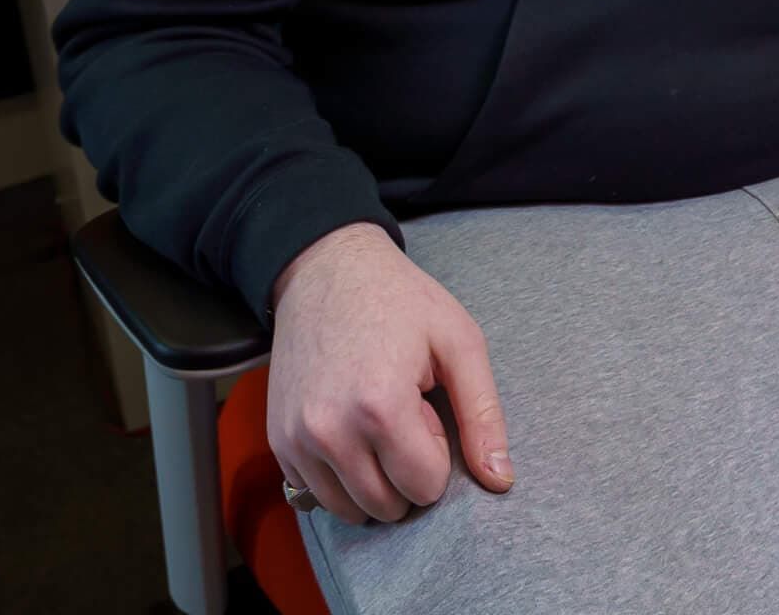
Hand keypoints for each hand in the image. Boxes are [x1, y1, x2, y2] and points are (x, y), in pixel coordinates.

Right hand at [266, 222, 514, 521]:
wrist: (325, 269)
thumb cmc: (399, 300)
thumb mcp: (458, 342)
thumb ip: (484, 416)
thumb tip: (500, 480)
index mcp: (380, 407)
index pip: (425, 487)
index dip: (436, 450)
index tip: (425, 407)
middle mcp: (330, 432)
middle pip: (388, 506)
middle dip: (405, 469)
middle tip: (400, 410)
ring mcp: (296, 439)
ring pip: (350, 510)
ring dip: (372, 479)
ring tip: (373, 419)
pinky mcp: (278, 441)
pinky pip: (317, 495)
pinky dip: (339, 475)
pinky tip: (346, 426)